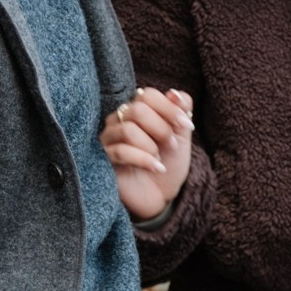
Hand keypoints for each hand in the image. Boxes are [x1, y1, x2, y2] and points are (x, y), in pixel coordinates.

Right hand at [99, 86, 193, 222]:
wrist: (160, 196)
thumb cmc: (167, 164)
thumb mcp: (180, 137)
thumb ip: (180, 113)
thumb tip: (175, 93)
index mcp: (136, 110)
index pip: (147, 95)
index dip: (169, 108)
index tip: (187, 125)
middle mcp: (118, 121)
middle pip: (137, 109)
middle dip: (161, 128)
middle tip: (171, 145)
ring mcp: (108, 139)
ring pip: (128, 130)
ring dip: (151, 145)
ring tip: (160, 158)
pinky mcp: (103, 160)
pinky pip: (121, 151)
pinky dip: (144, 159)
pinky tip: (157, 168)